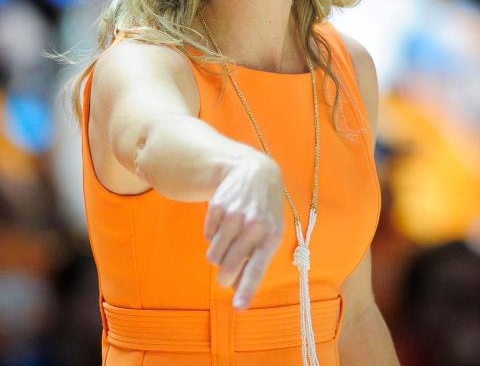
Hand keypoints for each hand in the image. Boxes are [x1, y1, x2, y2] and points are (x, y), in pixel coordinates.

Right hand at [204, 150, 284, 308]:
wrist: (255, 173)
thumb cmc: (265, 211)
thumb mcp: (271, 233)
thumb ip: (257, 262)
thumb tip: (237, 291)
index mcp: (271, 237)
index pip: (257, 269)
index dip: (246, 290)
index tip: (239, 307)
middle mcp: (253, 227)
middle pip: (228, 267)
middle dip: (224, 277)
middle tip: (224, 276)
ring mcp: (234, 216)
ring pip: (214, 255)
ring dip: (218, 256)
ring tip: (228, 243)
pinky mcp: (217, 208)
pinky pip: (207, 237)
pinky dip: (213, 236)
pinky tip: (224, 224)